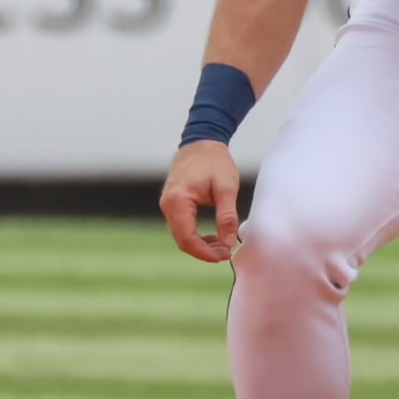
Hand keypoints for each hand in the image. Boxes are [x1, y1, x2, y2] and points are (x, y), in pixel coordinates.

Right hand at [159, 140, 241, 261]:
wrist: (202, 142)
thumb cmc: (215, 162)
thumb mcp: (227, 187)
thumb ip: (227, 216)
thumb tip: (230, 241)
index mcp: (178, 201)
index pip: (186, 238)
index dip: (205, 252)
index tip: (224, 256)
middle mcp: (168, 205)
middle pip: (182, 240)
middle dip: (204, 251)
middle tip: (227, 253)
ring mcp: (168, 204)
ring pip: (182, 234)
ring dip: (202, 244)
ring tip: (225, 245)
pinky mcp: (173, 204)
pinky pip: (182, 226)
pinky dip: (197, 235)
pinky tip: (215, 236)